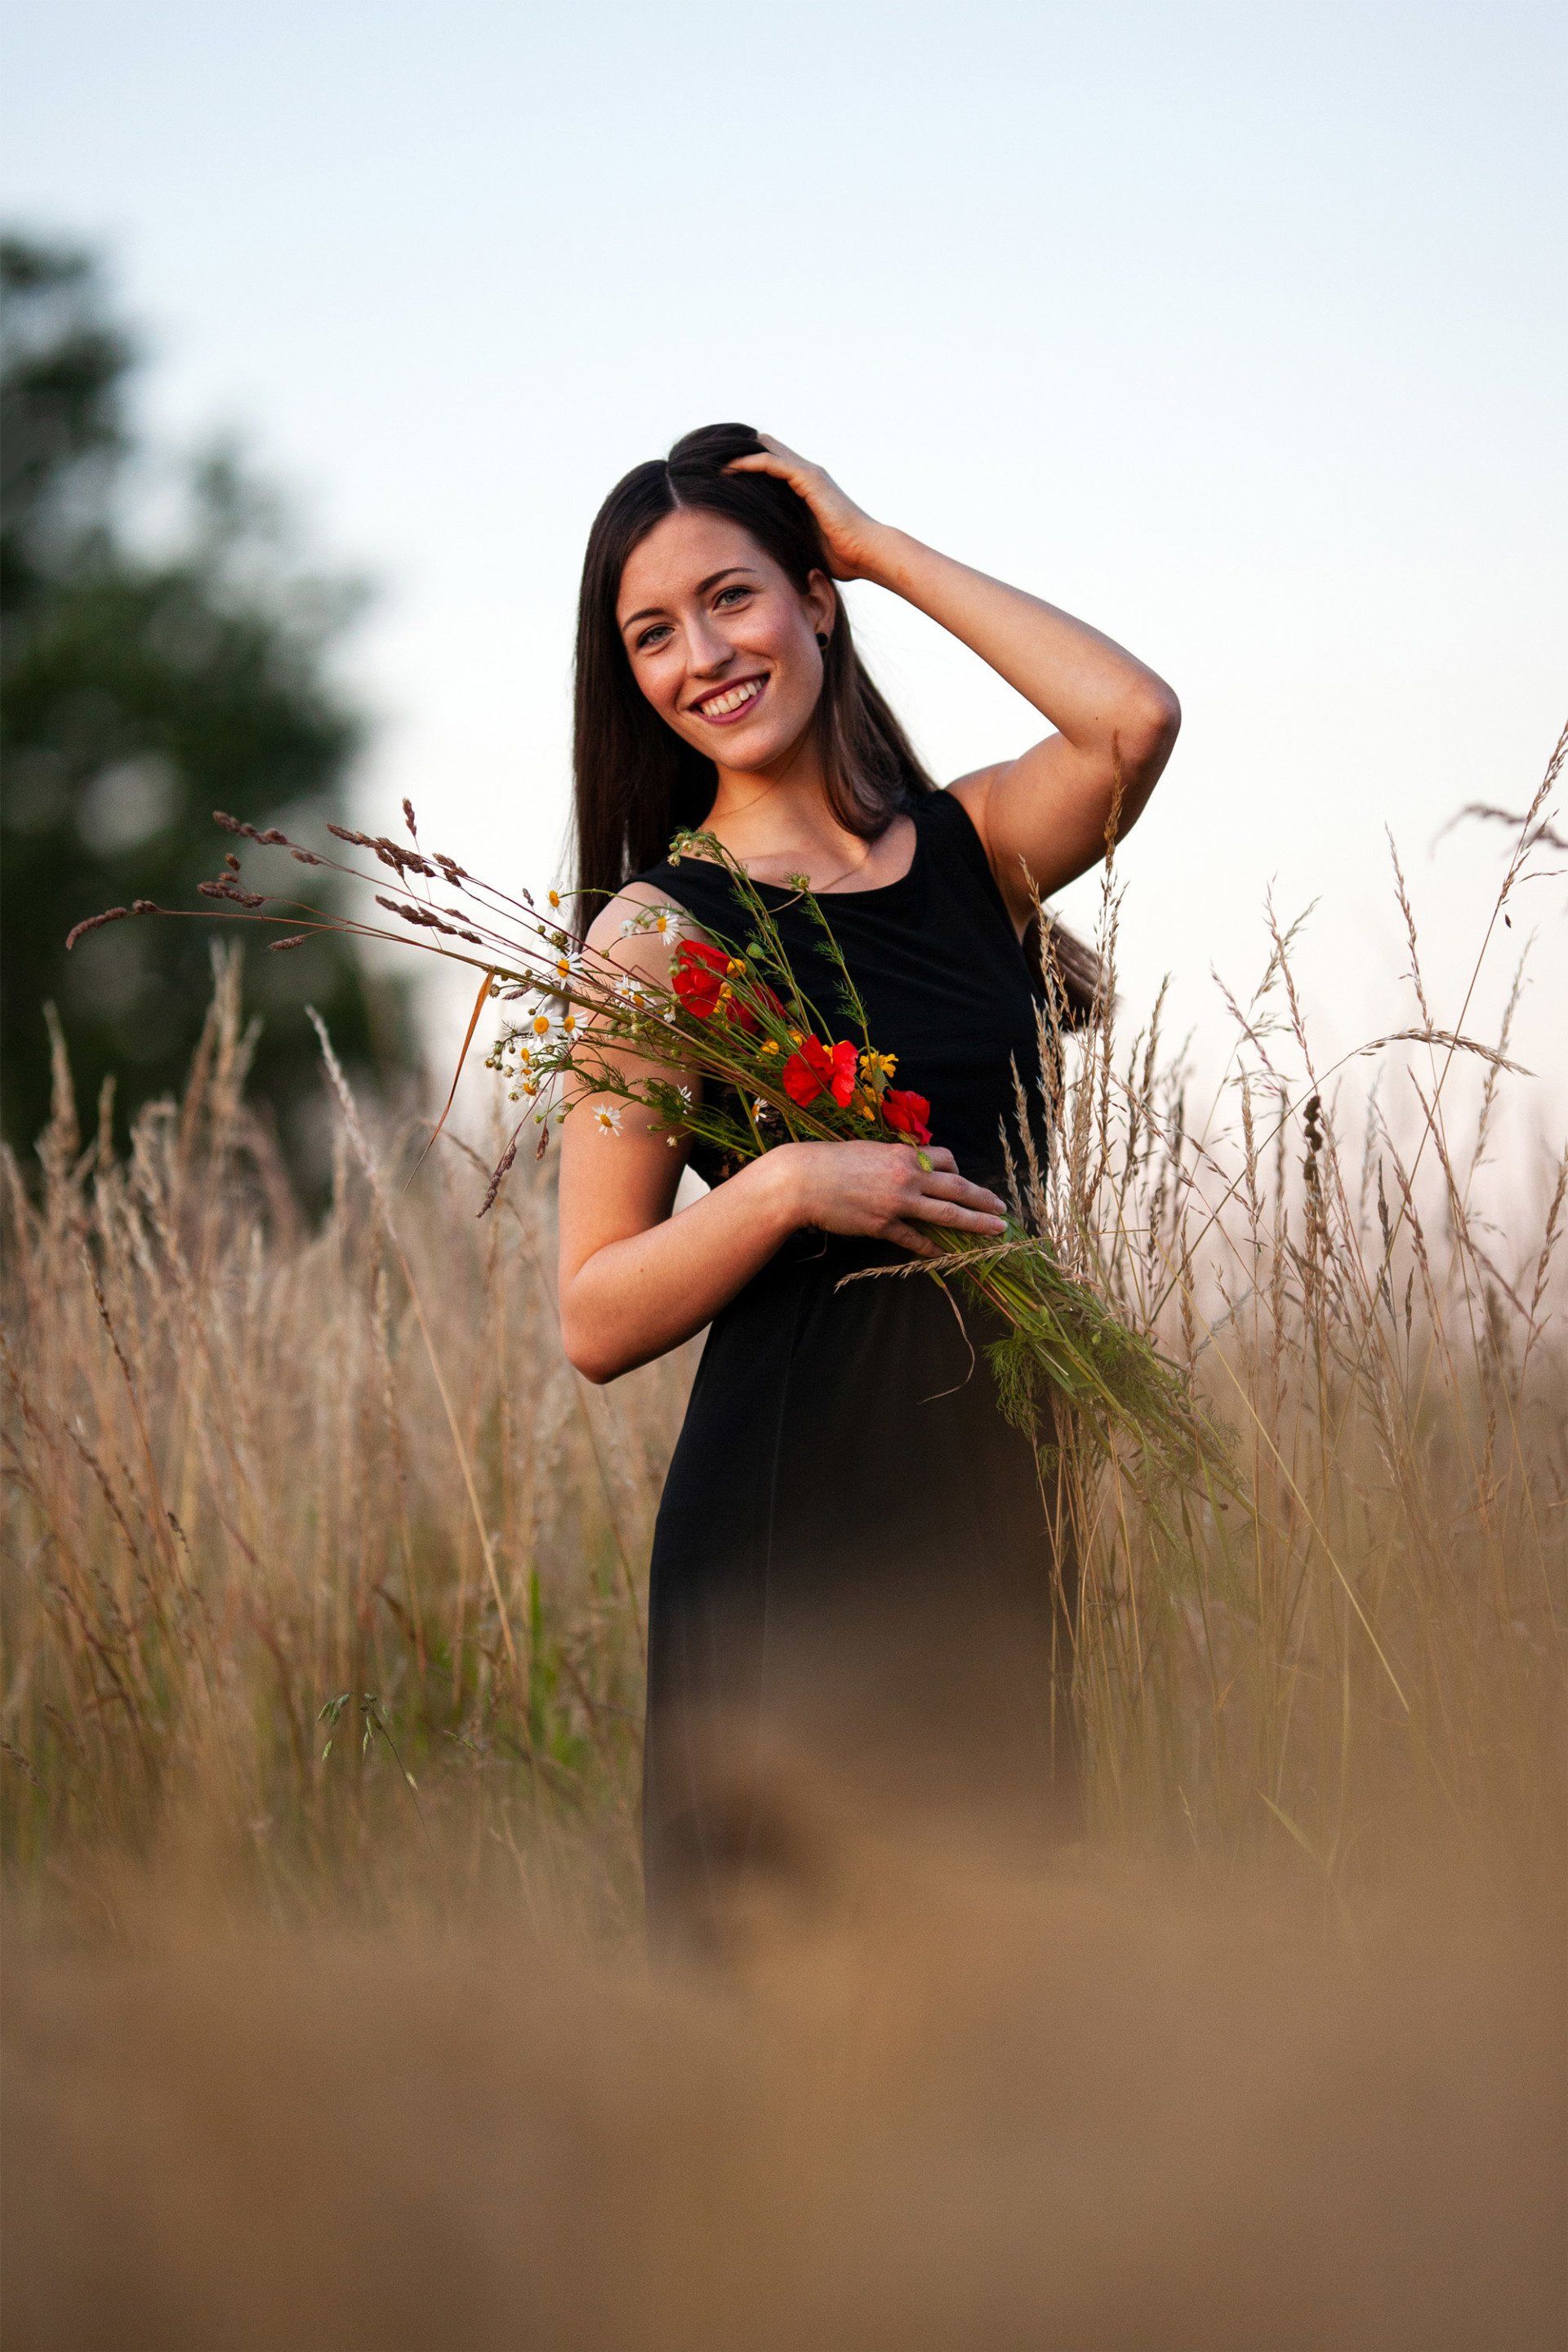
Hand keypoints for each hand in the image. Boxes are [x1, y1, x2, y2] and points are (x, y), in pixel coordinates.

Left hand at [723, 434, 887, 581]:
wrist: (867, 552)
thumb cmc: (842, 557)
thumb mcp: (804, 545)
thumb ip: (787, 540)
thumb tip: (765, 558)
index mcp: (806, 489)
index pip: (771, 469)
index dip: (747, 468)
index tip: (719, 478)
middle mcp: (807, 475)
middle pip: (766, 452)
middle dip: (739, 455)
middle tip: (709, 462)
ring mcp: (809, 475)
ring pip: (766, 452)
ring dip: (739, 455)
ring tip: (712, 461)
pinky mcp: (809, 479)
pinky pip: (772, 463)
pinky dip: (749, 463)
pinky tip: (729, 469)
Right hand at [776, 1140, 1008, 1258]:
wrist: (803, 1180)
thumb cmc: (832, 1162)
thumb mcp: (870, 1151)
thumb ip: (895, 1160)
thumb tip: (913, 1166)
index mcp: (904, 1154)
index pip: (947, 1160)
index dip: (961, 1172)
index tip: (969, 1183)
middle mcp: (907, 1177)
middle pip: (958, 1188)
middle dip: (984, 1200)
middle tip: (1003, 1211)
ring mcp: (897, 1203)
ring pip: (947, 1215)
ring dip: (975, 1224)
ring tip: (994, 1231)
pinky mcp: (883, 1225)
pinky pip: (915, 1239)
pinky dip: (931, 1247)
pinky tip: (946, 1254)